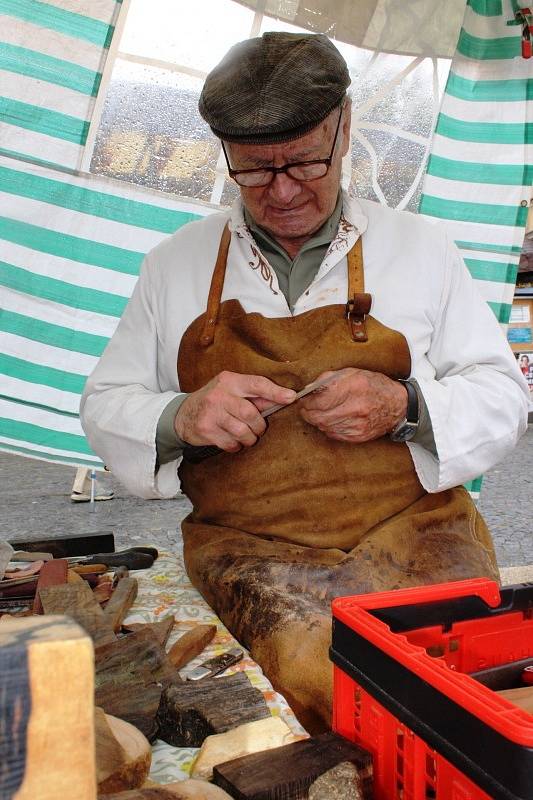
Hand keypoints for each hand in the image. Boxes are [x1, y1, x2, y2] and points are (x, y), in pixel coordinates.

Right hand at [174, 371, 295, 451]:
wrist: (183, 415)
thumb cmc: (214, 402)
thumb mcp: (231, 391)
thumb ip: (254, 396)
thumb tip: (285, 398)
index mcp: (229, 380)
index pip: (257, 384)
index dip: (276, 392)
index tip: (291, 397)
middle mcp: (219, 394)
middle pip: (250, 413)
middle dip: (259, 426)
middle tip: (258, 429)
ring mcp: (211, 412)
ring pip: (242, 431)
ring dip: (249, 438)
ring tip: (246, 436)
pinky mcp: (205, 429)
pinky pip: (231, 443)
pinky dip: (236, 445)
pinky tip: (231, 440)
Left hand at [298, 368, 407, 442]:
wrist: (398, 406)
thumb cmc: (374, 386)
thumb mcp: (353, 373)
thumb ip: (329, 379)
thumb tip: (308, 389)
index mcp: (354, 387)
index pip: (319, 399)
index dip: (306, 401)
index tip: (303, 399)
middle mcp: (356, 407)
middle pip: (318, 416)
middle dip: (307, 413)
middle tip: (305, 408)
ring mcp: (358, 424)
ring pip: (323, 426)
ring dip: (317, 420)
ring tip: (319, 412)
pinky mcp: (358, 436)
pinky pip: (333, 434)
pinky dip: (327, 427)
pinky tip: (332, 420)